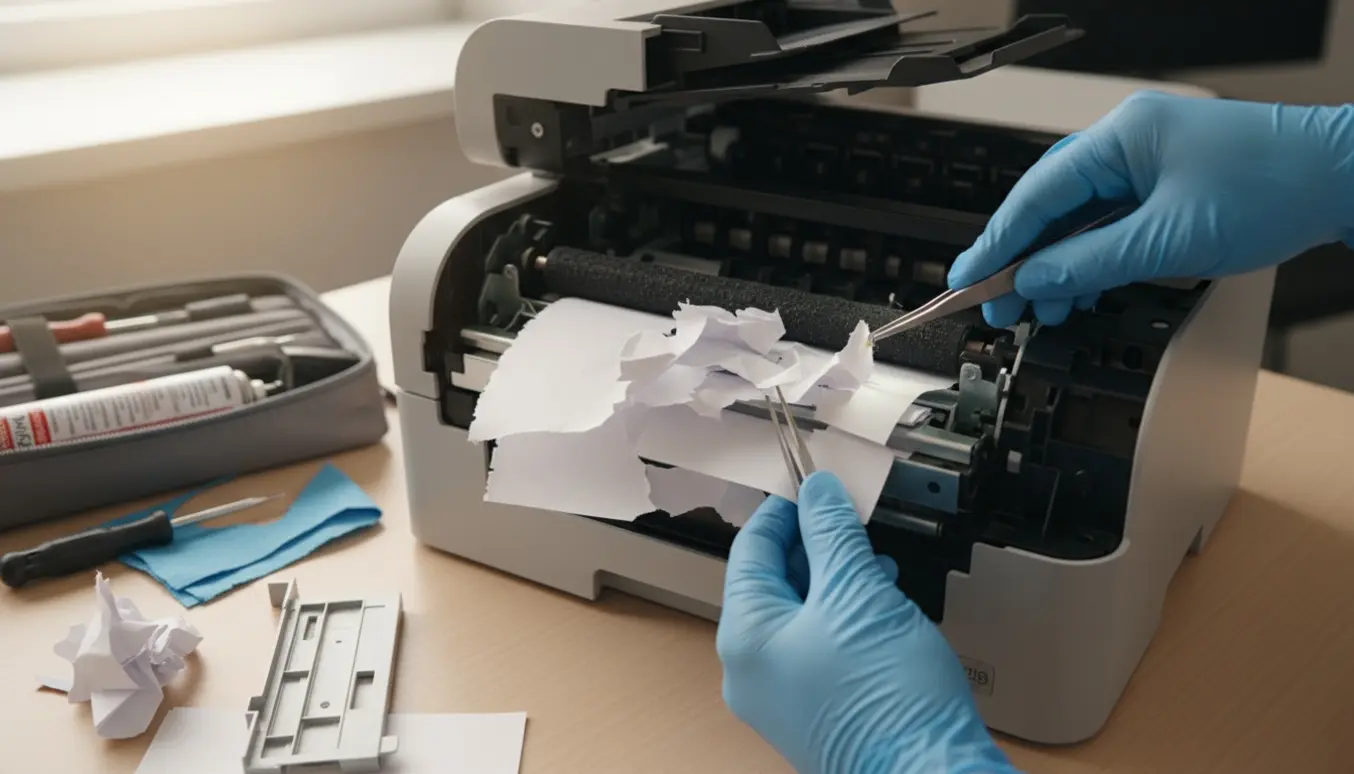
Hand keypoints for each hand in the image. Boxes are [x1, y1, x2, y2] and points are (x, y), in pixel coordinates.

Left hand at [717, 472, 1016, 773]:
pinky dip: (842, 618)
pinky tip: (879, 605)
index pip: (751, 551)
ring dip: (834, 580)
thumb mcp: (858, 592)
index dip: (783, 512)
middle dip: (814, 546)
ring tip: (873, 561)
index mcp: (745, 638)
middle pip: (772, 583)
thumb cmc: (890, 700)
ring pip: (798, 615)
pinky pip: (815, 648)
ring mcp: (780, 697)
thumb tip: (818, 494)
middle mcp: (750, 672)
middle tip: (847, 518)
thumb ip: (832, 534)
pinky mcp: (813, 711)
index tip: (810, 487)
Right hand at [949, 90, 1353, 326]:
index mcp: (1119, 138)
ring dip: (1056, 267)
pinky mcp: (1167, 187)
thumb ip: (1088, 263)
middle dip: (1021, 260)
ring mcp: (1148, 165)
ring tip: (1040, 312)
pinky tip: (1078, 291)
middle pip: (1051, 207)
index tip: (966, 280)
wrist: (1344, 180)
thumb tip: (1033, 282)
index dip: (996, 242)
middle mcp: (1128, 144)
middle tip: (995, 306)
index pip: (1036, 194)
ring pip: (1079, 221)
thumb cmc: (1274, 187)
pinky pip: (1110, 225)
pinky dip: (1090, 260)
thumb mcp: (1166, 238)